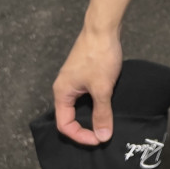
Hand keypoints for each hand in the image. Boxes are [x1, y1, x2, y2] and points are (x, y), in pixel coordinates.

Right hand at [52, 28, 122, 145]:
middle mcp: (64, 88)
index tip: (99, 139)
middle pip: (70, 116)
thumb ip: (102, 113)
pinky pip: (86, 95)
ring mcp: (74, 79)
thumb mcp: (102, 88)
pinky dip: (96, 103)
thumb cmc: (99, 57)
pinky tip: (108, 105)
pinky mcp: (84, 73)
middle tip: (103, 134)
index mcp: (62, 93)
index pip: (65, 125)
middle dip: (85, 128)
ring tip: (107, 123)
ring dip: (92, 115)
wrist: (103, 29)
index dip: (81, 136)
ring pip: (80, 105)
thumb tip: (103, 136)